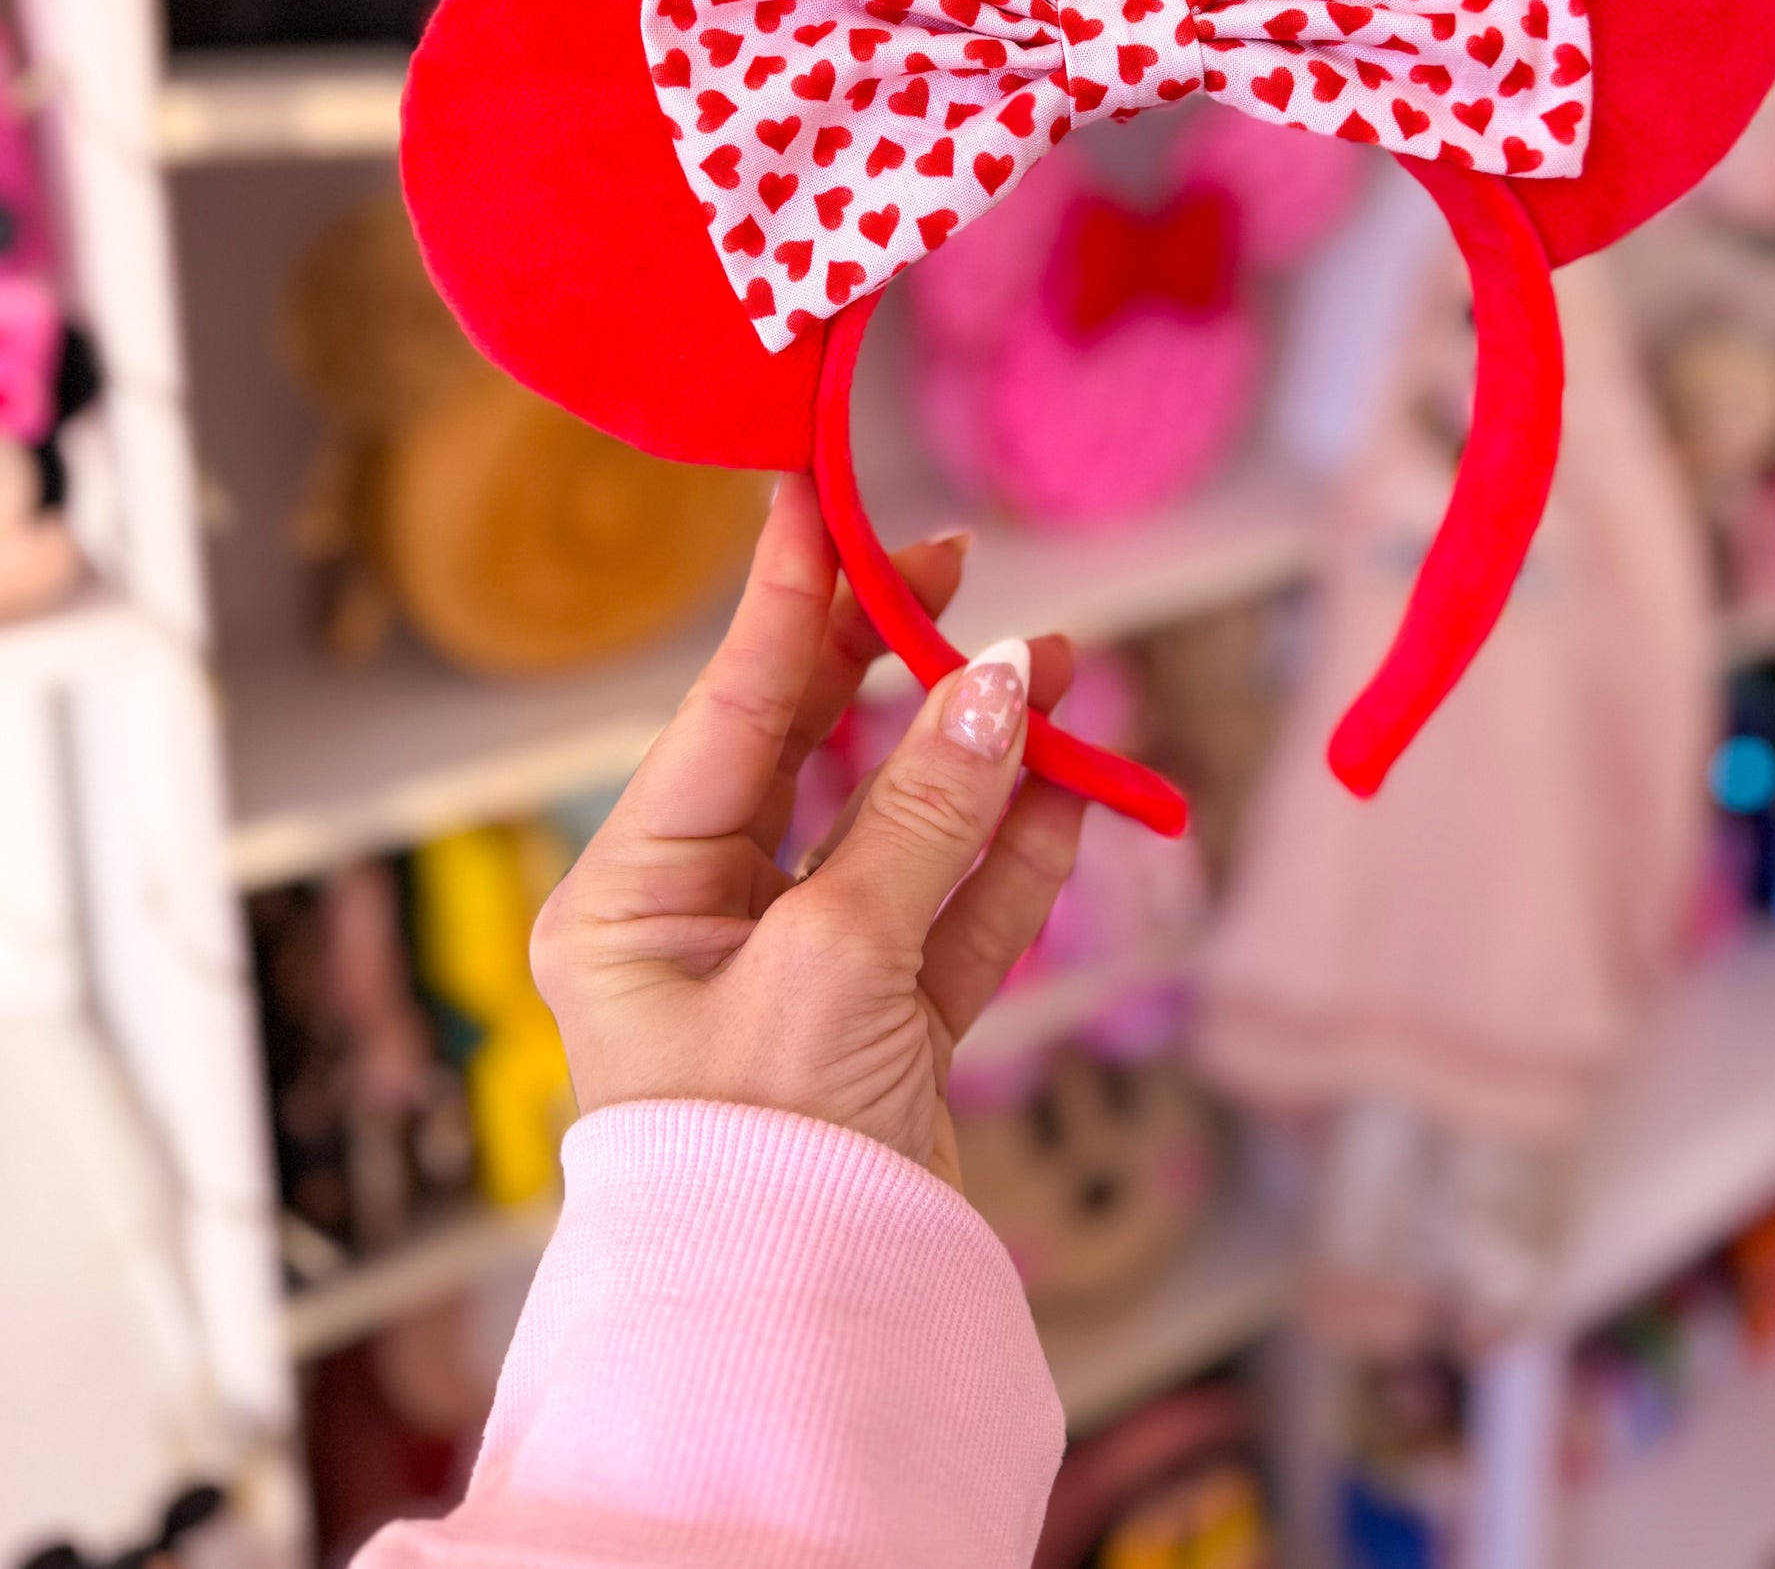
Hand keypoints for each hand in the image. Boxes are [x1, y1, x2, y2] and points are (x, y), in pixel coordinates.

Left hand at [530, 473, 1083, 1185]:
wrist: (811, 1349)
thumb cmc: (763, 1159)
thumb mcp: (839, 962)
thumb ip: (925, 818)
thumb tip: (1003, 681)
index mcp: (636, 898)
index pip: (727, 710)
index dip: (783, 596)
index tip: (817, 491)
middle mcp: (707, 921)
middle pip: (811, 751)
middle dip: (896, 665)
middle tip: (958, 573)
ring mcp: (803, 971)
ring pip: (901, 826)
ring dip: (980, 755)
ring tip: (1062, 676)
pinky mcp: (884, 1026)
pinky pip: (956, 911)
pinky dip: (1014, 853)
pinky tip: (1071, 788)